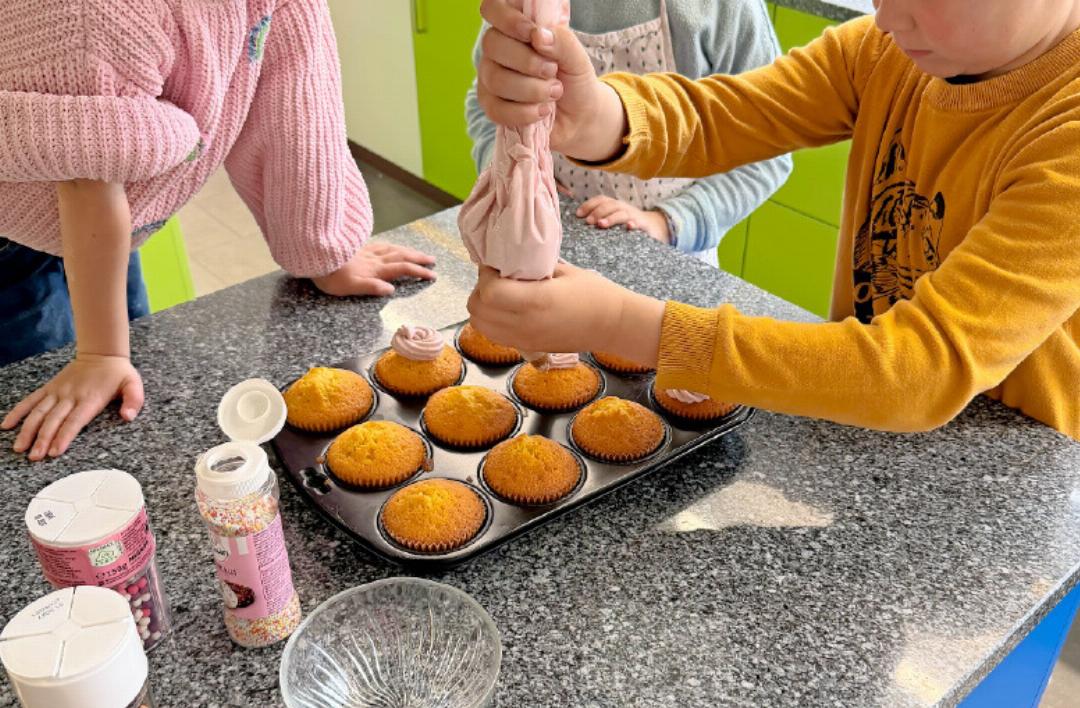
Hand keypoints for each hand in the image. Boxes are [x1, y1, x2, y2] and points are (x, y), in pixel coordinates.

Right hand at [2, 354, 143, 460]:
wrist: (102, 353)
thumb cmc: (118, 374)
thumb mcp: (133, 384)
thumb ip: (134, 400)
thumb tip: (128, 416)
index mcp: (90, 398)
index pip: (75, 421)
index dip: (63, 436)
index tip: (54, 452)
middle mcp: (70, 396)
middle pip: (54, 420)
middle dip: (43, 439)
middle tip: (34, 457)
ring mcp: (57, 392)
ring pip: (39, 412)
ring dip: (28, 430)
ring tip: (19, 447)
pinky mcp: (49, 388)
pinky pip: (31, 400)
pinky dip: (18, 411)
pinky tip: (6, 425)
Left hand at [312, 242, 436, 296]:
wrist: (312, 256)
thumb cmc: (329, 276)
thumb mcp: (350, 287)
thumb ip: (371, 287)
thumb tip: (391, 289)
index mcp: (374, 269)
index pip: (402, 269)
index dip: (418, 271)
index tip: (432, 275)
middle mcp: (373, 258)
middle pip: (401, 255)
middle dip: (418, 258)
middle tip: (432, 260)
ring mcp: (365, 251)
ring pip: (392, 248)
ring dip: (407, 250)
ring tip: (417, 252)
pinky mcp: (357, 248)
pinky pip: (380, 244)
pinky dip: (390, 245)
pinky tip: (390, 246)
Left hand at [467, 262, 664, 364]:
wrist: (612, 325)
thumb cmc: (594, 293)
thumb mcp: (562, 270)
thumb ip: (530, 265)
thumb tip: (507, 259)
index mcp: (535, 301)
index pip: (489, 291)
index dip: (486, 274)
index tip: (496, 264)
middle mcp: (525, 325)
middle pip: (478, 309)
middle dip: (481, 290)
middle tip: (497, 277)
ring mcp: (524, 340)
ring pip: (480, 325)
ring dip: (483, 307)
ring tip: (501, 294)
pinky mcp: (526, 347)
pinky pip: (493, 335)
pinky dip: (491, 321)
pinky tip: (508, 309)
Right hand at [477, 0, 625, 160]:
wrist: (579, 116)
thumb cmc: (574, 78)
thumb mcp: (577, 57)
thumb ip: (562, 41)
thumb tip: (538, 35)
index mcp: (516, 27)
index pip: (493, 8)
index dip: (508, 19)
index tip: (533, 34)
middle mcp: (497, 49)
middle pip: (492, 45)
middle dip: (527, 61)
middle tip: (552, 71)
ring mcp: (490, 77)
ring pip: (496, 79)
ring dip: (531, 90)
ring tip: (554, 93)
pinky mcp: (491, 106)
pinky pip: (496, 109)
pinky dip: (524, 113)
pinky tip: (542, 111)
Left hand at [577, 197, 670, 243]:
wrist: (653, 227)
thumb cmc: (627, 224)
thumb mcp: (613, 219)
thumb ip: (599, 218)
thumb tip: (579, 220)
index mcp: (614, 205)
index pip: (601, 200)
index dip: (589, 205)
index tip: (578, 214)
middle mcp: (623, 208)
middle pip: (610, 205)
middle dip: (598, 212)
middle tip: (588, 222)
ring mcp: (633, 216)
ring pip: (621, 214)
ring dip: (611, 218)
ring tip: (601, 224)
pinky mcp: (642, 226)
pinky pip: (638, 224)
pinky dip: (633, 225)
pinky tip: (629, 227)